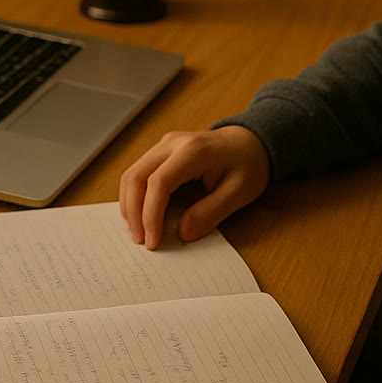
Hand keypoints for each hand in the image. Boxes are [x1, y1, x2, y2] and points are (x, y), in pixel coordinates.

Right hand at [119, 126, 270, 249]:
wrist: (251, 141)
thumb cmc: (248, 164)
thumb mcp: (239, 192)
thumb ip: (211, 212)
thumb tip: (183, 233)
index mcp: (193, 150)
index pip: (159, 182)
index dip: (151, 214)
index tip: (153, 241)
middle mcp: (173, 143)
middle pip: (137, 176)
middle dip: (134, 212)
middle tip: (140, 241)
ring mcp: (165, 144)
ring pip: (132, 174)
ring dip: (130, 204)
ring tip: (138, 231)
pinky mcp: (162, 151)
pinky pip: (138, 172)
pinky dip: (134, 195)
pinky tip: (140, 214)